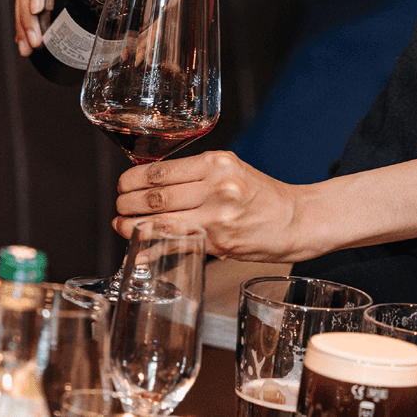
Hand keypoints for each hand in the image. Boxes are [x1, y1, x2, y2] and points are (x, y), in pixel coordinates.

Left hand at [113, 151, 315, 262]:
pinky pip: (175, 246)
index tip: (122, 185)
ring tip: (121, 225)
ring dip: (132, 226)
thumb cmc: (264, 195)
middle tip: (118, 205)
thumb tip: (153, 184)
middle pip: (156, 196)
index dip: (133, 180)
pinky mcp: (218, 243)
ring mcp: (217, 217)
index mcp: (218, 163)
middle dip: (127, 203)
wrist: (297, 219)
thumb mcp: (232, 171)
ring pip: (160, 221)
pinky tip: (137, 253)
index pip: (162, 171)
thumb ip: (197, 176)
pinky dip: (151, 251)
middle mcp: (216, 187)